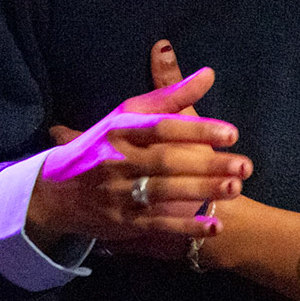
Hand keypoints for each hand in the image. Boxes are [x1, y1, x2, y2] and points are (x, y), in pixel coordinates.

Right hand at [28, 58, 248, 248]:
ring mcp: (118, 193)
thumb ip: (169, 96)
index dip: (196, 128)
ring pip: (164, 192)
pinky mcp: (122, 222)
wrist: (55, 193)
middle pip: (166, 161)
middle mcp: (117, 160)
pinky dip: (186, 226)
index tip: (231, 133)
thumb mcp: (127, 117)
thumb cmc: (101, 147)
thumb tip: (209, 74)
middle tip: (244, 165)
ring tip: (235, 189)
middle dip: (207, 164)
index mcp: (119, 130)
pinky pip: (158, 225)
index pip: (160, 127)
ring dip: (201, 191)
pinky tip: (214, 225)